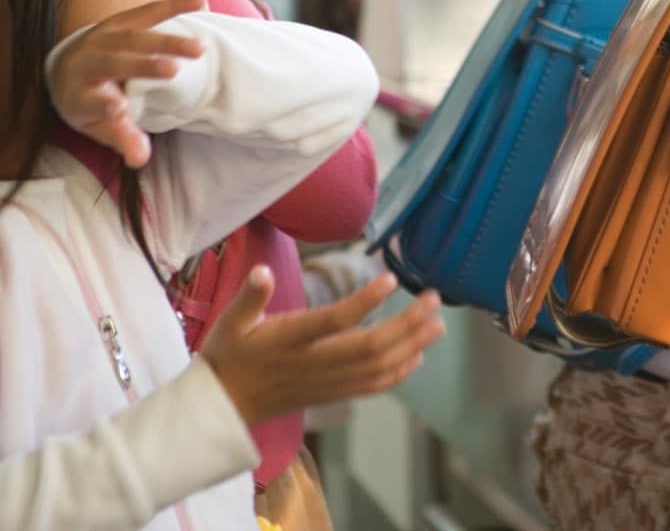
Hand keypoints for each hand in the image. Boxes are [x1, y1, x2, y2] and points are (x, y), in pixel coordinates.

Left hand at [48, 0, 206, 166]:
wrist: (71, 65)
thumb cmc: (92, 101)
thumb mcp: (99, 125)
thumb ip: (122, 138)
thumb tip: (140, 159)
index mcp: (78, 93)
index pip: (89, 101)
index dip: (104, 105)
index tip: (121, 110)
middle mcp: (87, 61)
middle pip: (113, 62)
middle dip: (142, 65)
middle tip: (173, 70)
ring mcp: (103, 37)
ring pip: (133, 36)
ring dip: (166, 40)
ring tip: (199, 48)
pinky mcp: (121, 20)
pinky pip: (148, 11)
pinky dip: (174, 6)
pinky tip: (202, 1)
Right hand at [201, 266, 444, 427]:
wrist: (222, 407)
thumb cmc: (228, 355)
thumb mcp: (230, 321)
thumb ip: (250, 296)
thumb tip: (262, 271)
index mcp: (288, 340)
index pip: (332, 321)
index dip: (363, 302)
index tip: (392, 280)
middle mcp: (312, 363)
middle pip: (368, 347)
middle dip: (407, 324)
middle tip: (434, 299)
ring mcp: (325, 383)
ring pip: (376, 368)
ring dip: (412, 346)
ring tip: (437, 323)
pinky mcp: (331, 395)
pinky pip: (370, 387)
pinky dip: (398, 372)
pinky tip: (418, 355)